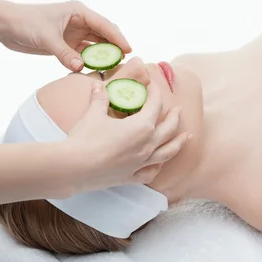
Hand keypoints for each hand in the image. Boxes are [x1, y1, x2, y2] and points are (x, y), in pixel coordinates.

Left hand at [0, 0, 131, 71]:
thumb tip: (80, 68)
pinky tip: (98, 72)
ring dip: (104, 57)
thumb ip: (65, 54)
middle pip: (104, 36)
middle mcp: (80, 22)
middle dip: (115, 48)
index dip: (118, 38)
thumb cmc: (26, 23)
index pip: (104, 25)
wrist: (8, 26)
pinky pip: (84, 55)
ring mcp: (74, 34)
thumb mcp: (47, 38)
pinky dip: (91, 63)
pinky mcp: (67, 46)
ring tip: (115, 69)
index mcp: (79, 12)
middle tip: (125, 63)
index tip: (129, 50)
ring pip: (96, 47)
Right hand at [66, 81, 190, 192]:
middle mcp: (147, 145)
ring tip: (187, 137)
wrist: (74, 167)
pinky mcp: (132, 177)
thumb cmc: (85, 138)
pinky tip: (160, 163)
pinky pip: (152, 172)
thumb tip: (97, 85)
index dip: (155, 94)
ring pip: (167, 152)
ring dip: (178, 143)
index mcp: (142, 126)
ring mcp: (141, 163)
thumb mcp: (93, 114)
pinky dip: (158, 166)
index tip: (153, 87)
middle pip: (168, 129)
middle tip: (178, 110)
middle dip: (174, 117)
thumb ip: (99, 98)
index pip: (155, 106)